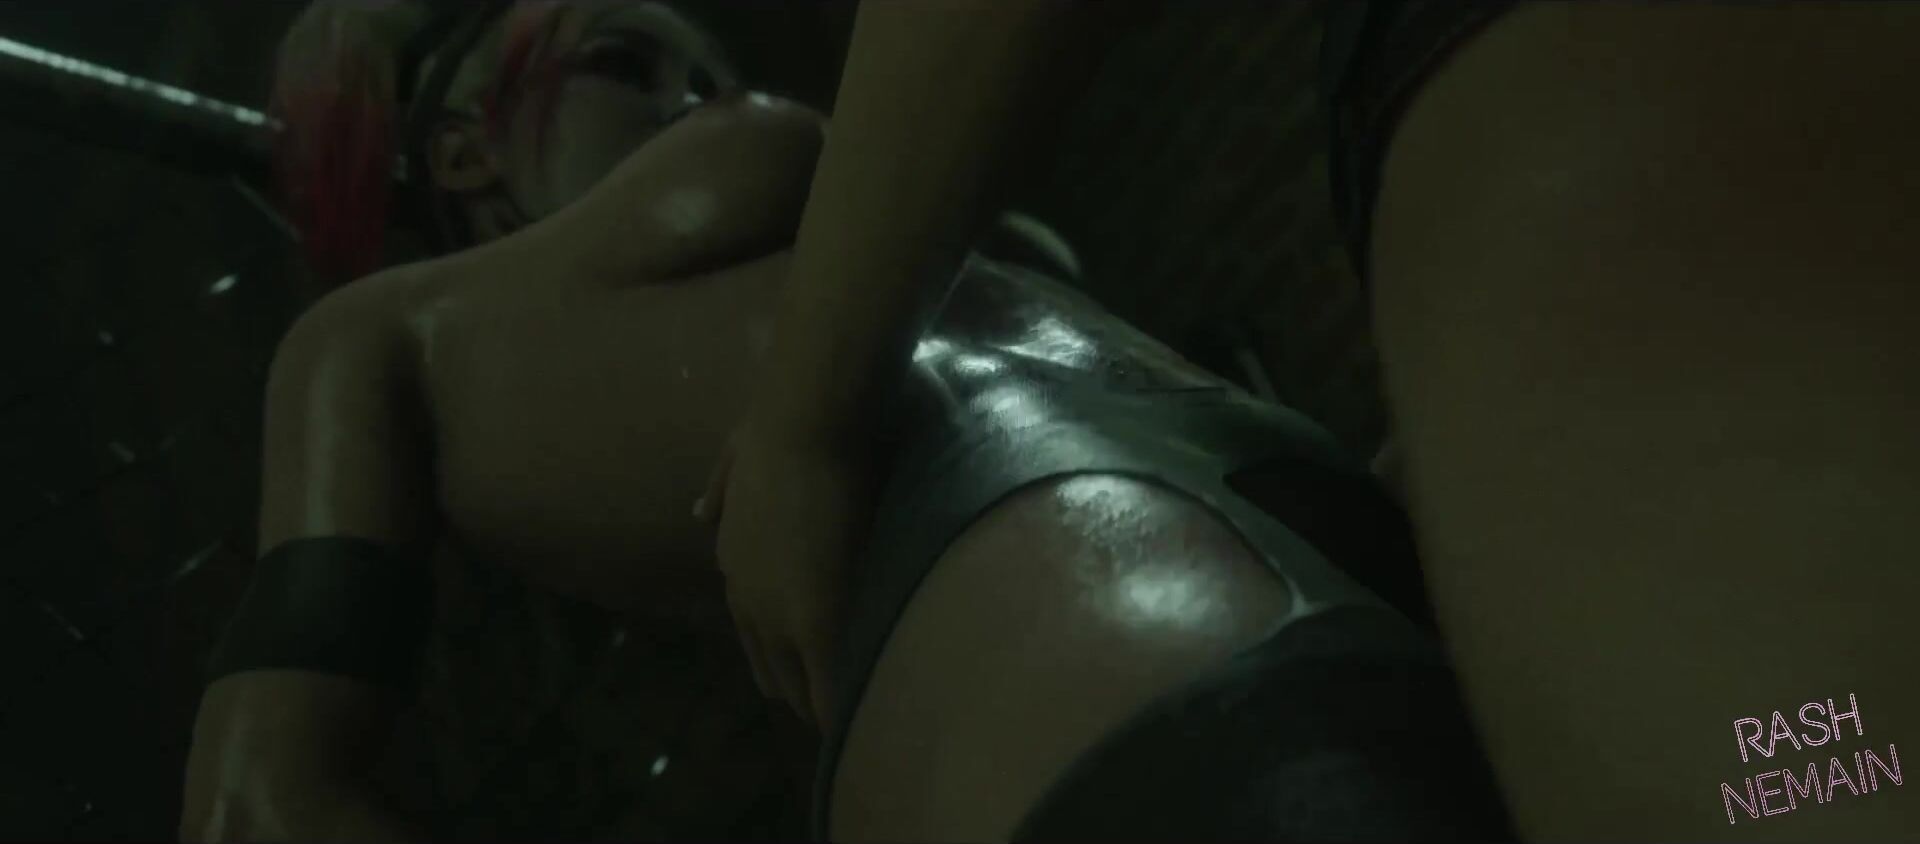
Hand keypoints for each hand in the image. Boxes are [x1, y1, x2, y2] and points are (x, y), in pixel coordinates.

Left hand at [697, 420, 877, 726]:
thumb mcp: (732, 459)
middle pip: (772, 671)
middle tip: (837, 699)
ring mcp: (778, 617)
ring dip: (823, 698)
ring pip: (798, 686)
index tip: (810, 666)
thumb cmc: (780, 430)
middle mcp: (747, 601)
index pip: (754, 632)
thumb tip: (700, 511)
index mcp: (735, 566)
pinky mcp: (817, 622)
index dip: (784, 654)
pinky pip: (828, 688)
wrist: (806, 424)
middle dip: (803, 687)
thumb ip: (718, 489)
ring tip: (851, 712)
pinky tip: (864, 723)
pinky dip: (842, 708)